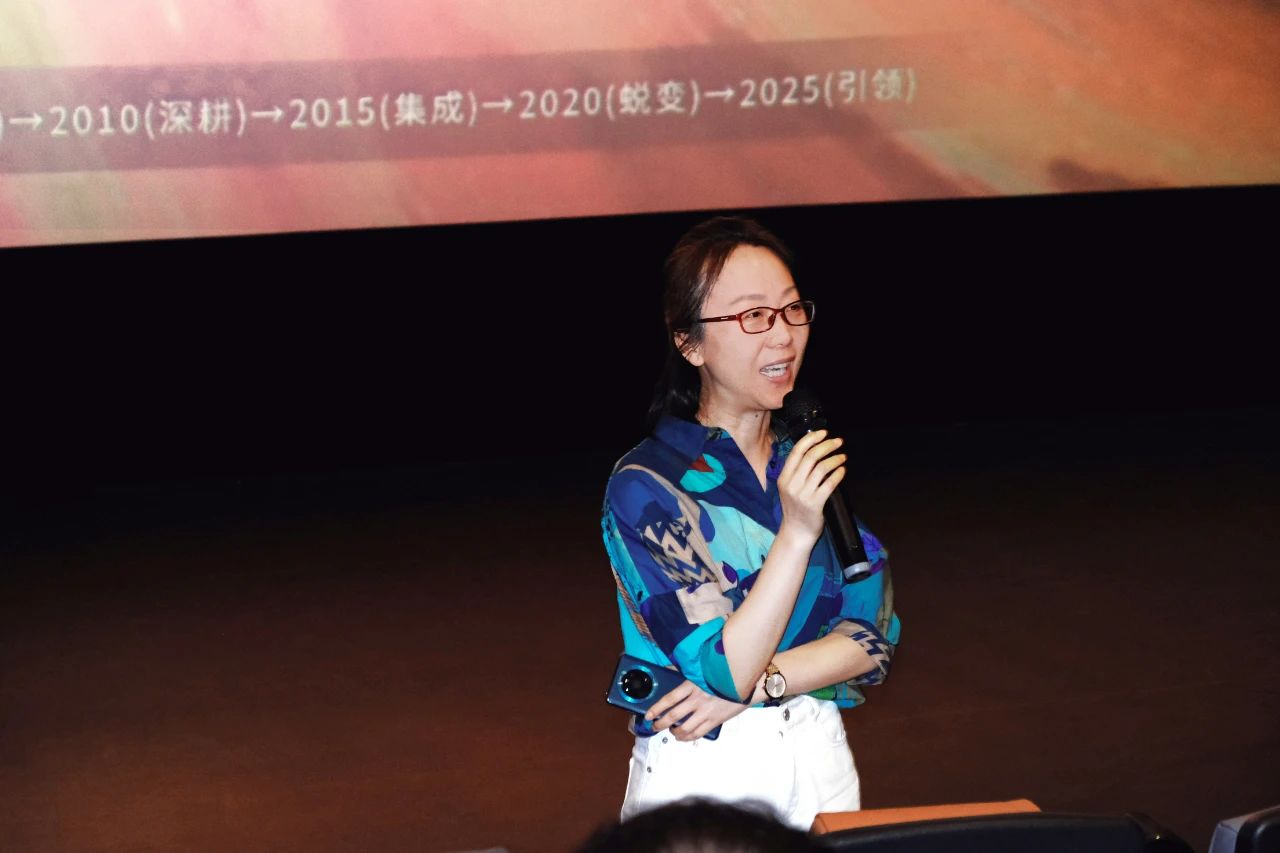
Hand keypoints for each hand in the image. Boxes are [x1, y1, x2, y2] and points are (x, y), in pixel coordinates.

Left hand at [644, 680, 748, 741]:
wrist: (747, 682)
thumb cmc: (723, 674)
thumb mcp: (702, 670)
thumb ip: (684, 672)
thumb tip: (667, 669)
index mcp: (692, 685)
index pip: (669, 699)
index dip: (656, 708)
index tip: (648, 715)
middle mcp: (697, 699)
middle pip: (673, 716)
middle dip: (660, 724)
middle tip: (654, 727)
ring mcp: (706, 712)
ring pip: (684, 728)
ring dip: (674, 732)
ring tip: (670, 731)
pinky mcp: (715, 721)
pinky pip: (697, 734)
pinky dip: (687, 738)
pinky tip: (682, 737)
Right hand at [776, 428, 846, 542]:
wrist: (796, 532)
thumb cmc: (795, 509)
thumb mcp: (789, 488)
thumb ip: (797, 472)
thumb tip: (814, 450)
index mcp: (784, 478)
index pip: (797, 452)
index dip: (811, 439)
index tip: (824, 433)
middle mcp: (791, 484)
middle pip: (811, 457)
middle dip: (826, 446)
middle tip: (838, 442)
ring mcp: (803, 494)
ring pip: (821, 468)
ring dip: (834, 459)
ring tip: (842, 457)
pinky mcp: (815, 504)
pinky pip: (829, 484)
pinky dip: (837, 474)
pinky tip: (842, 470)